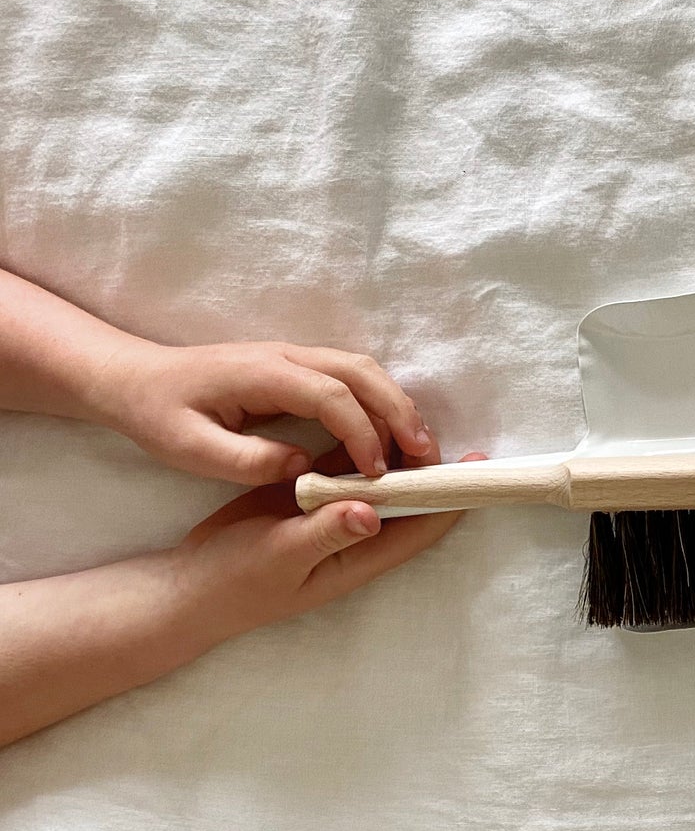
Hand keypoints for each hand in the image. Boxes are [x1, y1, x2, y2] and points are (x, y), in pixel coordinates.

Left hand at [101, 340, 436, 484]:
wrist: (133, 378)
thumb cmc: (159, 414)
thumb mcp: (189, 449)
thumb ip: (247, 460)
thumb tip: (304, 468)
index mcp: (264, 374)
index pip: (332, 396)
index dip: (362, 434)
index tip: (377, 475)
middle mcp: (286, 356)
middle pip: (362, 372)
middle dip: (400, 412)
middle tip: (425, 455)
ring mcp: (293, 356)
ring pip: (363, 369)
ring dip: (396, 404)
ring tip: (418, 447)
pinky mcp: (296, 367)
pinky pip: (352, 375)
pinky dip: (380, 400)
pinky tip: (388, 434)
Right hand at [169, 444, 485, 644]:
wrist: (190, 585)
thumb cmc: (235, 580)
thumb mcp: (279, 555)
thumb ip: (325, 533)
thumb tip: (373, 513)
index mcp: (359, 558)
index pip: (420, 529)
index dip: (451, 501)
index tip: (475, 468)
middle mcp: (357, 537)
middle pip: (410, 503)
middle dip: (432, 472)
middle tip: (449, 430)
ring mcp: (335, 518)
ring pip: (381, 483)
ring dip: (399, 456)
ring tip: (416, 418)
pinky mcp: (311, 500)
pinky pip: (347, 470)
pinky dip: (361, 448)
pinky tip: (371, 418)